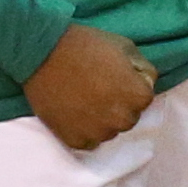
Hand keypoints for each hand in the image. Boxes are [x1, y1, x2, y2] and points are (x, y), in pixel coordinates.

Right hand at [27, 23, 156, 151]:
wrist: (41, 53)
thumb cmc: (85, 45)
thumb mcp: (125, 46)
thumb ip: (143, 68)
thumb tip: (146, 82)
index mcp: (138, 96)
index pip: (144, 98)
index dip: (130, 85)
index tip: (113, 76)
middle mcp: (122, 119)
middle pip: (128, 117)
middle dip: (118, 105)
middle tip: (97, 88)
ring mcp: (98, 132)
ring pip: (109, 131)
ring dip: (101, 119)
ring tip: (84, 99)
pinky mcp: (75, 139)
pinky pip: (88, 140)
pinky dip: (83, 130)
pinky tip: (74, 111)